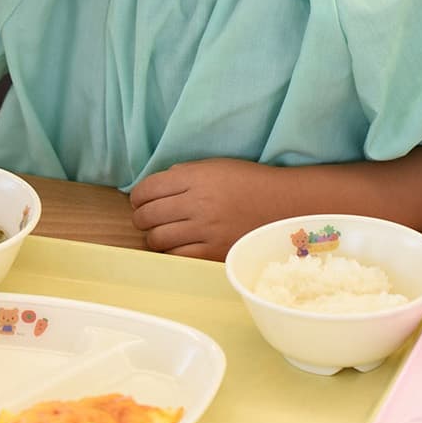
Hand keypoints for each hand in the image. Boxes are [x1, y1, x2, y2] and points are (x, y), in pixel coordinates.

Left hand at [130, 159, 284, 260]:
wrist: (283, 204)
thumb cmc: (248, 183)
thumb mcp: (215, 166)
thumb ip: (184, 174)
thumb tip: (155, 187)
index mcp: (195, 178)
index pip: (147, 189)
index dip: (138, 197)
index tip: (140, 201)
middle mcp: (198, 203)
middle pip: (147, 215)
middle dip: (141, 218)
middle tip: (146, 219)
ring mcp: (206, 230)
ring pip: (157, 238)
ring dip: (152, 237)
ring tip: (160, 234)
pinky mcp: (214, 251)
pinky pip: (176, 256)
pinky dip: (169, 252)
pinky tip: (176, 246)